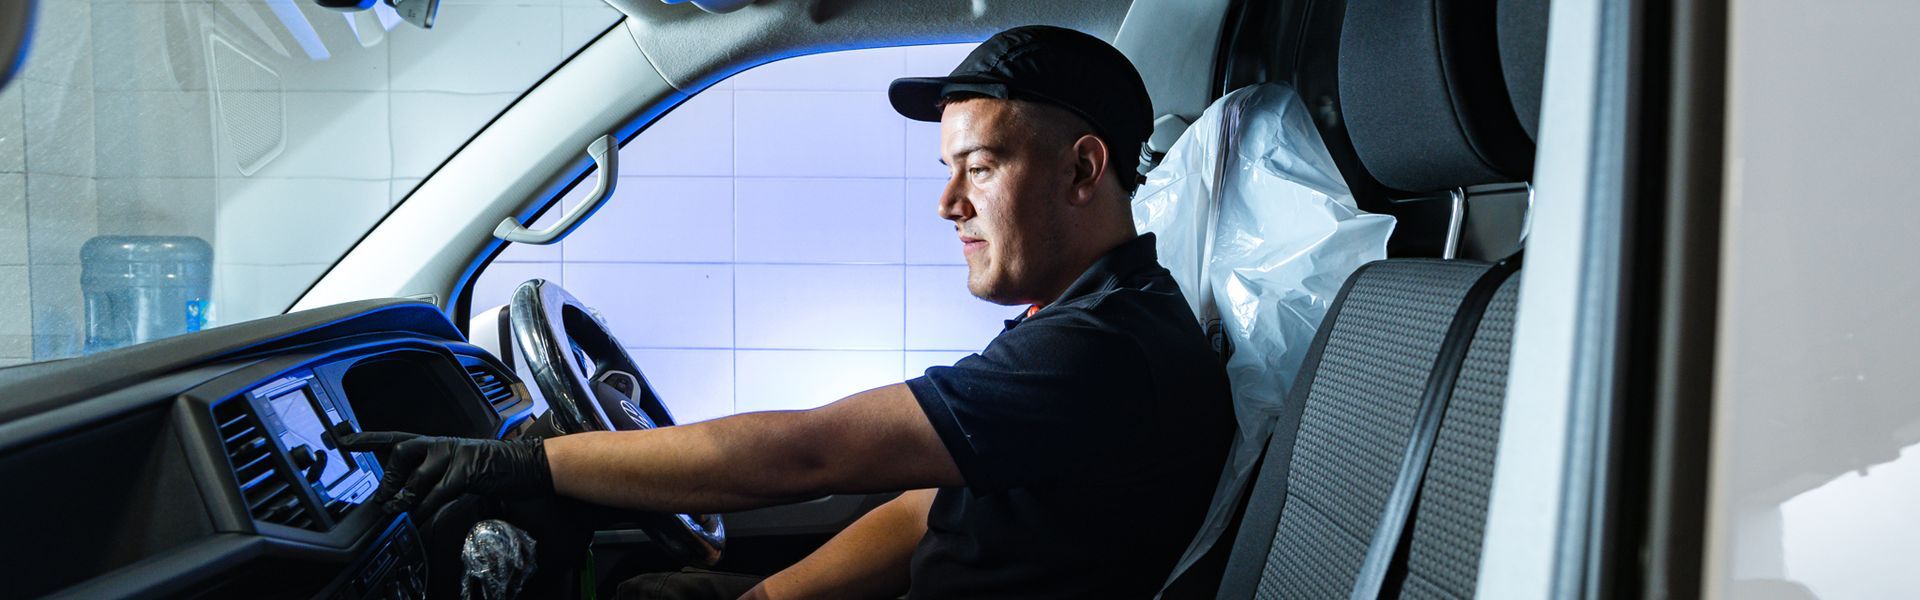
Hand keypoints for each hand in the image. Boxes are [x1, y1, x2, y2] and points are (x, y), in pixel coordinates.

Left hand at [336, 432, 554, 517]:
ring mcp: (454, 456)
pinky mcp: (466, 472)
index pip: (397, 437)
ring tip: (398, 513)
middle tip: (383, 498)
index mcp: (438, 442)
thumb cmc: (494, 466)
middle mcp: (442, 444)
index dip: (369, 439)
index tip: (343, 440)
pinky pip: (437, 494)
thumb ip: (433, 476)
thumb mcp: (459, 467)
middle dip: (389, 477)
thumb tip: (408, 495)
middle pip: (402, 451)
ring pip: (417, 478)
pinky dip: (425, 510)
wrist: (527, 463)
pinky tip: (419, 519)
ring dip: (404, 500)